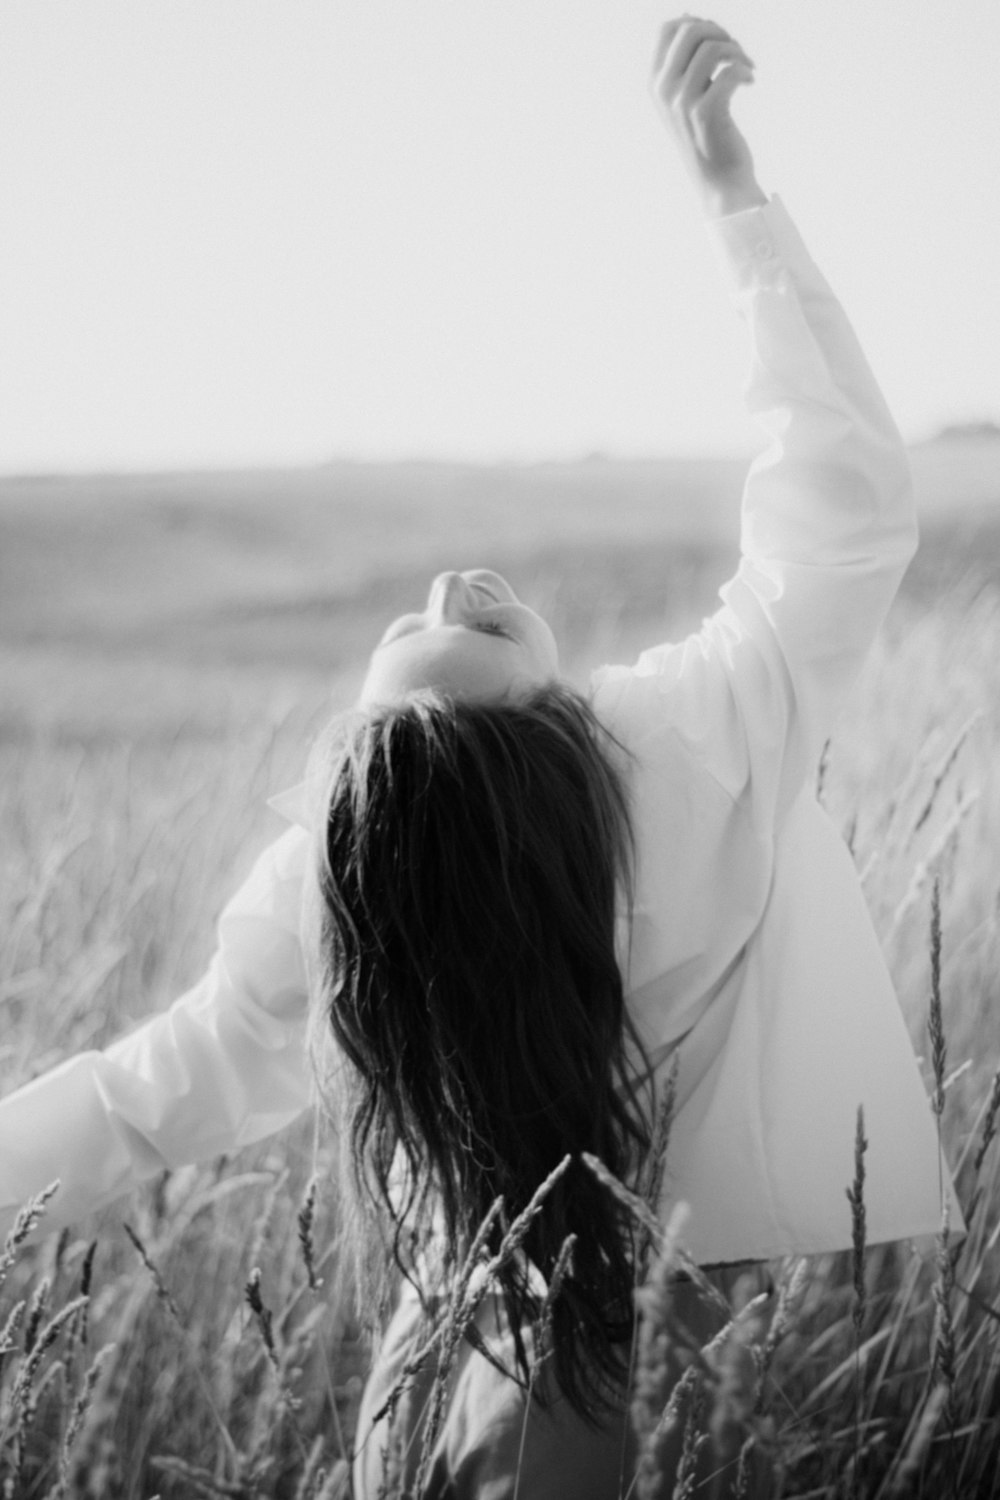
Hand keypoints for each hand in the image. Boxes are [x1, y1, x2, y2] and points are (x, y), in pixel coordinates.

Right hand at [651, 16, 765, 217]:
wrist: (720, 182)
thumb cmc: (707, 136)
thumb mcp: (687, 95)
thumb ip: (684, 60)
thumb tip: (687, 15)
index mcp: (654, 84)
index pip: (666, 29)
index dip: (696, 22)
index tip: (716, 40)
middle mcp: (663, 92)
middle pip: (690, 29)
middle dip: (720, 32)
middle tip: (736, 52)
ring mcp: (682, 104)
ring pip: (712, 47)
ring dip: (738, 51)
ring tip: (747, 67)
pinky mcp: (706, 114)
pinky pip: (730, 70)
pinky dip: (745, 70)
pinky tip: (750, 82)